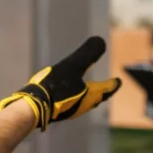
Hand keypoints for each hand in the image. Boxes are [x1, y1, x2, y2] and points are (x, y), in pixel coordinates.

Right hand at [0, 36, 120, 130]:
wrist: (34, 107)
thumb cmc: (55, 87)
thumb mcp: (73, 65)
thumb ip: (88, 54)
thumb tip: (100, 41)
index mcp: (90, 95)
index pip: (107, 88)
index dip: (113, 84)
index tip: (118, 81)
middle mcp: (83, 105)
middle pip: (97, 98)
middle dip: (103, 92)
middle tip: (108, 88)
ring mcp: (70, 110)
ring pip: (85, 103)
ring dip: (90, 97)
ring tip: (90, 92)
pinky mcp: (58, 112)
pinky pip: (72, 104)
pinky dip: (76, 98)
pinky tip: (68, 96)